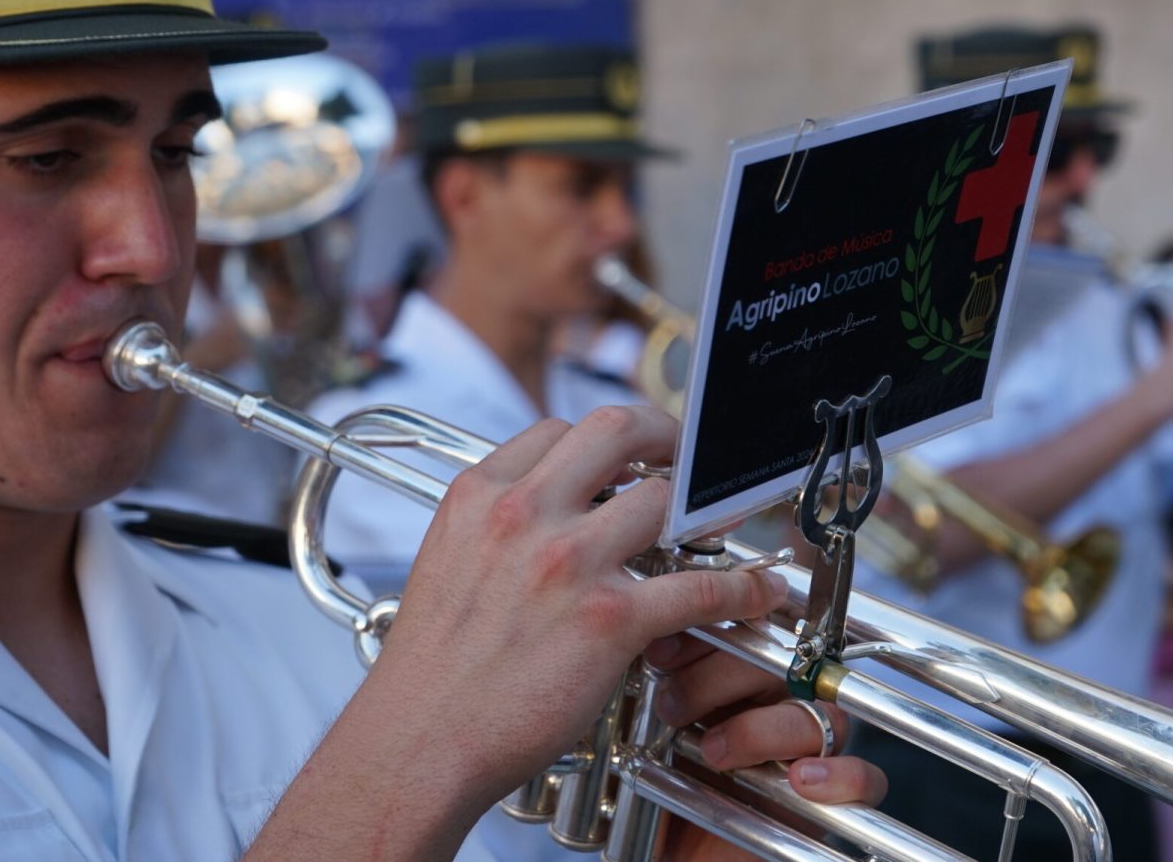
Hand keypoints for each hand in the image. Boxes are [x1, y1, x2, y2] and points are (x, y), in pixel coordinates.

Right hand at [369, 406, 791, 817]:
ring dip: (701, 512)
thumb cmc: (431, 673)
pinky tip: (753, 594)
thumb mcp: (446, 563)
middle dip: (664, 435)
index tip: (627, 458)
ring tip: (718, 527)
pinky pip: (698, 586)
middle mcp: (524, 514)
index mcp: (478, 495)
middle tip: (685, 458)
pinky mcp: (608, 619)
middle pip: (617, 429)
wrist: (418, 743)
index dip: (600, 442)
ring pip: (665, 500)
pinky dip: (739, 589)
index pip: (556, 431)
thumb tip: (548, 518)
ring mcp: (568, 561)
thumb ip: (497, 528)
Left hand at [647, 633, 889, 858]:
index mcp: (739, 679)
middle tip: (672, 703)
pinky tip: (800, 781)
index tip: (665, 645)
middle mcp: (779, 708)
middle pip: (786, 663)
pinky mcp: (828, 801)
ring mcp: (807, 753)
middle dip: (723, 673)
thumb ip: (662, 681)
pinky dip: (839, 776)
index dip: (719, 627)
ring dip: (762, 728)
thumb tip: (658, 630)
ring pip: (818, 714)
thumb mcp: (645, 728)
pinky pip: (865, 778)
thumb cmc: (652, 797)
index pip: (757, 629)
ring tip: (713, 750)